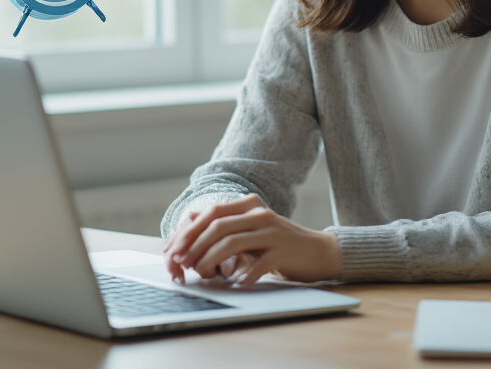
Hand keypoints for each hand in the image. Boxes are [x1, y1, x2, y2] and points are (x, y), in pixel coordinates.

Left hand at [161, 194, 340, 286]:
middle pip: (217, 225)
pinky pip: (257, 263)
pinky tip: (236, 283)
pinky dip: (243, 274)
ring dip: (210, 260)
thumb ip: (225, 233)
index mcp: (248, 206)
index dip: (188, 231)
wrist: (317, 252)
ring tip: (202, 274)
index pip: (210, 213)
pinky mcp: (283, 250)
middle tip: (181, 264)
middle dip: (193, 245)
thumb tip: (185, 244)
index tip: (173, 250)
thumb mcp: (250, 233)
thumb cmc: (277, 246)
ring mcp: (272, 231)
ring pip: (232, 242)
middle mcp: (259, 214)